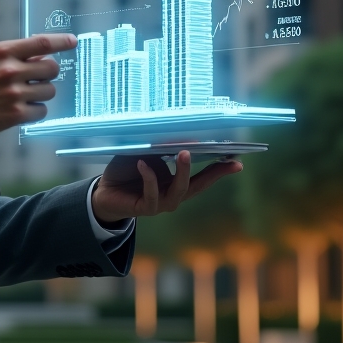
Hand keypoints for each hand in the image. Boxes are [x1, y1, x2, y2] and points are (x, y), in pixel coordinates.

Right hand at [0, 34, 76, 146]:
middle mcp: (10, 71)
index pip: (41, 43)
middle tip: (37, 78)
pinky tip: (20, 108)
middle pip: (52, 69)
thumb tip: (40, 54)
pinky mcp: (15, 115)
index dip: (61, 41)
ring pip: (49, 91)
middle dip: (47, 73)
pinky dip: (35, 110)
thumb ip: (10, 51)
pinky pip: (41, 110)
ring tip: (23, 94)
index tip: (73, 41)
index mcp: (2, 52)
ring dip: (41, 93)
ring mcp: (14, 94)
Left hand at [91, 151, 241, 223]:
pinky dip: (149, 178)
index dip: (221, 170)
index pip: (203, 177)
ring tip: (183, 153)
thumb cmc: (127, 169)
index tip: (238, 160)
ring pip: (178, 192)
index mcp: (176, 181)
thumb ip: (162, 147)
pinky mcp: (145, 208)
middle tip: (224, 157)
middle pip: (198, 187)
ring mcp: (160, 203)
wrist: (104, 190)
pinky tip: (142, 164)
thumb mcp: (145, 153)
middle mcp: (173, 194)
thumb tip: (184, 135)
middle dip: (214, 174)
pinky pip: (152, 194)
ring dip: (182, 173)